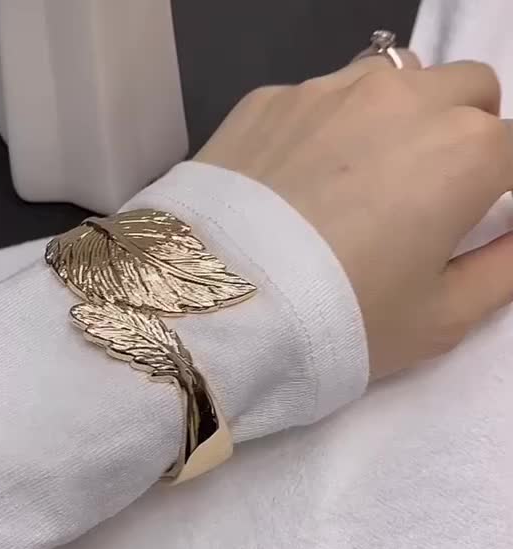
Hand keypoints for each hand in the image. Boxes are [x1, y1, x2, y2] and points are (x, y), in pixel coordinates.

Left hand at [195, 52, 512, 379]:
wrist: (211, 311)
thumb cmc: (339, 322)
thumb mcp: (441, 317)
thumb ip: (505, 268)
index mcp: (464, 151)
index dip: (506, 186)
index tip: (480, 215)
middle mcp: (402, 99)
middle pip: (466, 92)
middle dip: (464, 133)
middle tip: (424, 194)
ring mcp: (326, 91)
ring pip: (393, 81)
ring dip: (398, 118)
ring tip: (358, 181)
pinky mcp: (266, 100)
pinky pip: (318, 97)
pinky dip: (326, 127)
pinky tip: (292, 182)